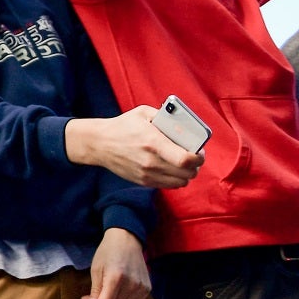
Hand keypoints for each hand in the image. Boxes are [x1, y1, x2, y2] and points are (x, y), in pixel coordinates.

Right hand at [64, 105, 203, 188]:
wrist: (99, 143)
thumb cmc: (122, 126)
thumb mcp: (143, 113)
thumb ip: (166, 117)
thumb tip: (185, 125)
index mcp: (153, 143)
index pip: (186, 159)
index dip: (198, 157)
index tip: (199, 151)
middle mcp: (151, 162)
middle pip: (187, 173)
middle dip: (196, 165)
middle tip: (194, 156)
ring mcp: (147, 174)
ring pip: (181, 182)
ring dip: (187, 173)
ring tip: (184, 163)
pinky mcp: (143, 181)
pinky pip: (169, 185)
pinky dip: (176, 179)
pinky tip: (172, 169)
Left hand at [83, 228, 151, 298]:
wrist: (127, 240)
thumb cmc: (108, 252)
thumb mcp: (96, 269)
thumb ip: (95, 290)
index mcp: (116, 277)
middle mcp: (132, 283)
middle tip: (89, 298)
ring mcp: (142, 287)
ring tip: (103, 292)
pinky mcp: (147, 288)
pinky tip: (116, 293)